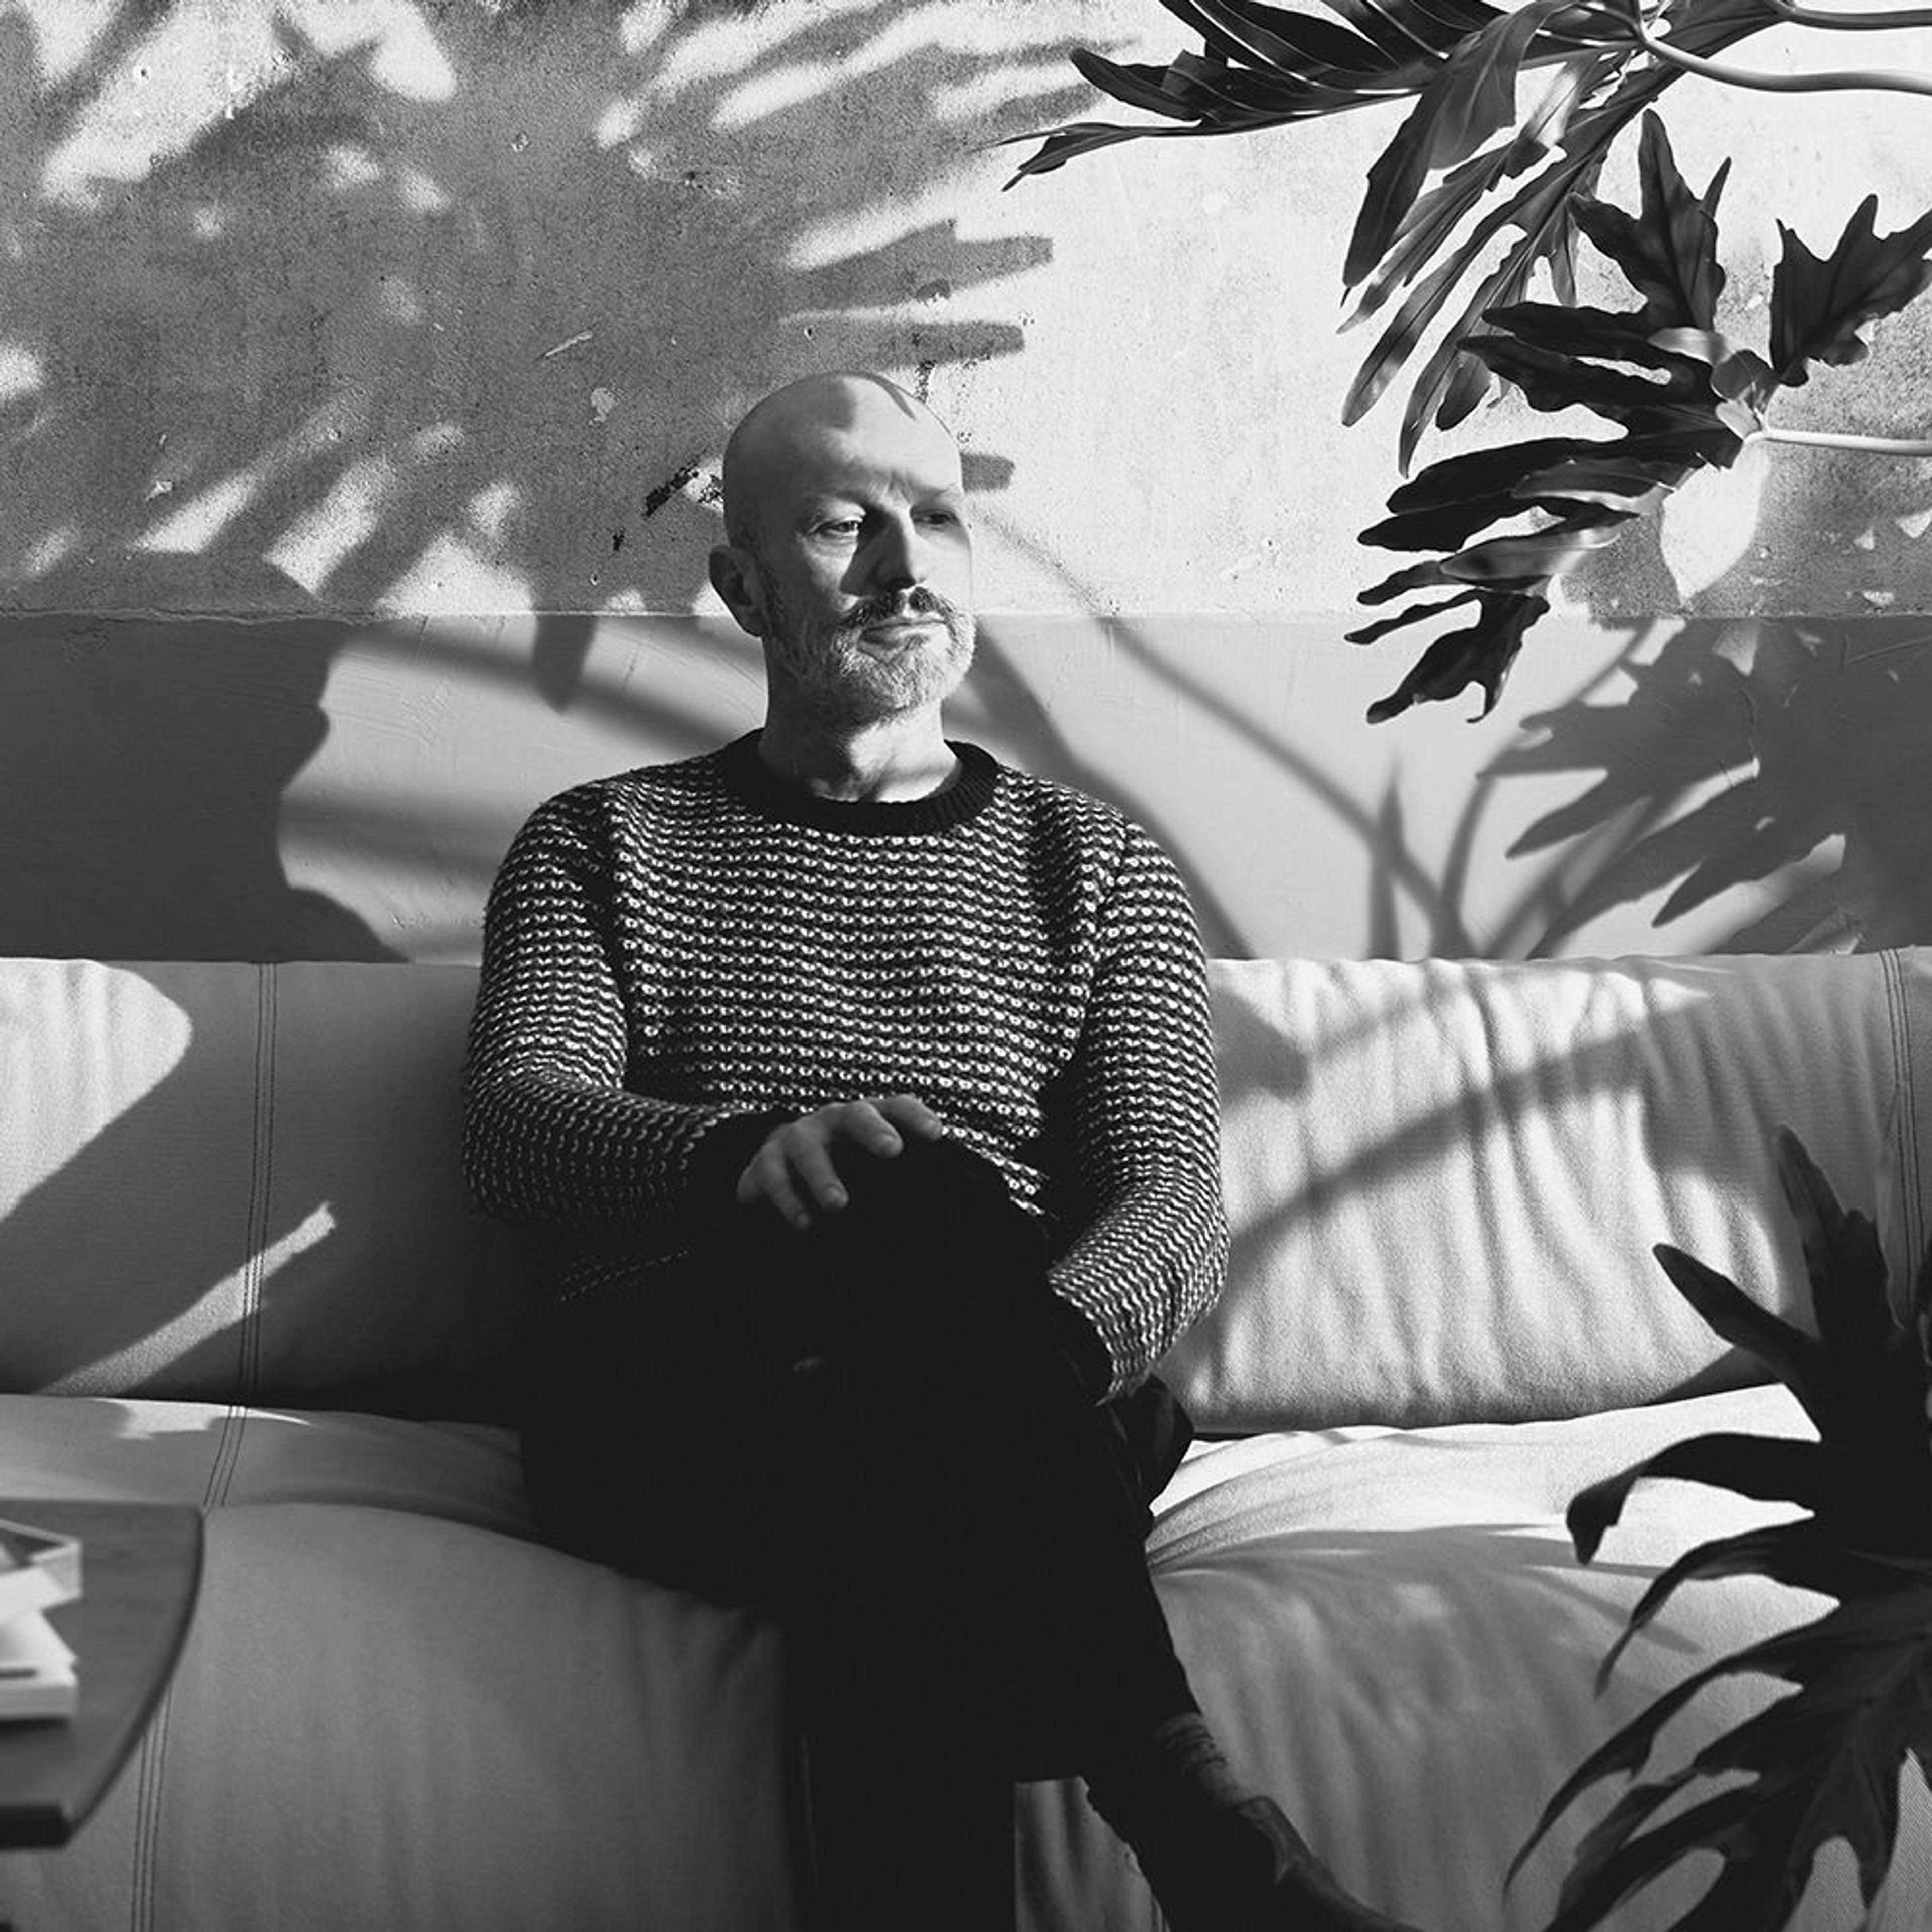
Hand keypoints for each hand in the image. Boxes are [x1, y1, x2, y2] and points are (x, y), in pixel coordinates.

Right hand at [734, 1096, 945, 1230]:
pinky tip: (805, 1223)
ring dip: (823, 1175)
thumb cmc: (843, 1171)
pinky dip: (788, 1198)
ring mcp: (797, 1139)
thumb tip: (955, 1209)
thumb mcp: (874, 1172)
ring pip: (808, 1148)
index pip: (896, 1108)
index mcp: (867, 1121)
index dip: (915, 1116)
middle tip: (893, 1150)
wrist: (779, 1172)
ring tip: (839, 1204)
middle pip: (855, 1115)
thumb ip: (909, 1182)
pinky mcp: (766, 1163)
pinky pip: (772, 1175)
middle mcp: (833, 1123)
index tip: (936, 1134)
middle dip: (873, 1130)